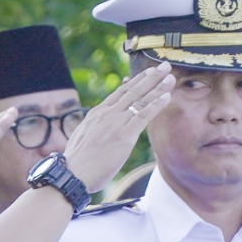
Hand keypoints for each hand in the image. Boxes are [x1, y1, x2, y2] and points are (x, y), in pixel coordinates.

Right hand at [62, 64, 174, 192]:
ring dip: (158, 87)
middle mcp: (107, 114)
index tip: (148, 73)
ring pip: (140, 99)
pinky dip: (156, 104)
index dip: (136, 81)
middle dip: (150, 77)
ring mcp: (116, 123)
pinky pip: (144, 115)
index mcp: (97, 113)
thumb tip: (99, 128)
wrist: (71, 174)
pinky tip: (167, 96)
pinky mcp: (124, 135)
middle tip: (164, 66)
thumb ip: (95, 128)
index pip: (120, 92)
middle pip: (132, 91)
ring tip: (170, 77)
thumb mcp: (83, 137)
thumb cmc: (77, 162)